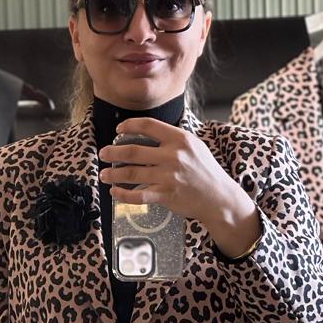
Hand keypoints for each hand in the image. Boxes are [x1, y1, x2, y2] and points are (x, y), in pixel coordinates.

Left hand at [97, 116, 255, 238]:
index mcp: (179, 139)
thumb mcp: (194, 146)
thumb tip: (149, 133)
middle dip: (113, 152)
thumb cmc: (206, 171)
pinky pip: (139, 195)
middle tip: (103, 153)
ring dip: (113, 174)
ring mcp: (169, 176)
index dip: (129, 126)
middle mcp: (173, 156)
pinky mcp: (166, 195)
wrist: (218, 197)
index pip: (148, 126)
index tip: (118, 130)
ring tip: (104, 174)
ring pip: (132, 173)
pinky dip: (123, 195)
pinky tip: (115, 193)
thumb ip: (173, 139)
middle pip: (133, 151)